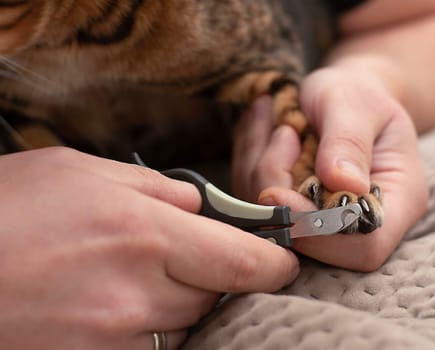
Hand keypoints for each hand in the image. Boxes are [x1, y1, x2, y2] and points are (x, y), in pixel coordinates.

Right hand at [0, 147, 297, 348]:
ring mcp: (113, 340)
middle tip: (197, 259)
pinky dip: (151, 331)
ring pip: (185, 329)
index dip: (275, 264)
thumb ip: (158, 190)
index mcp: (143, 234)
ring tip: (142, 279)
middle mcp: (136, 296)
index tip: (285, 262)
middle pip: (218, 297)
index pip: (244, 263)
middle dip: (219, 277)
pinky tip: (119, 306)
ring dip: (181, 306)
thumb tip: (203, 209)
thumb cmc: (9, 208)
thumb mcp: (84, 174)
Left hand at [232, 66, 427, 270]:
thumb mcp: (355, 103)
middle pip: (312, 241)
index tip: (279, 192)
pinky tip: (266, 131)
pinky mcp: (289, 209)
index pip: (364, 246)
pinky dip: (250, 163)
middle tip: (283, 132)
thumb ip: (349, 141)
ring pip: (273, 220)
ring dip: (261, 168)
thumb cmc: (357, 94)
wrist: (342, 93)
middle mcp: (360, 221)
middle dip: (278, 192)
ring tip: (279, 124)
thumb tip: (342, 183)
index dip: (319, 231)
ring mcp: (321, 218)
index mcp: (398, 200)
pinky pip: (254, 199)